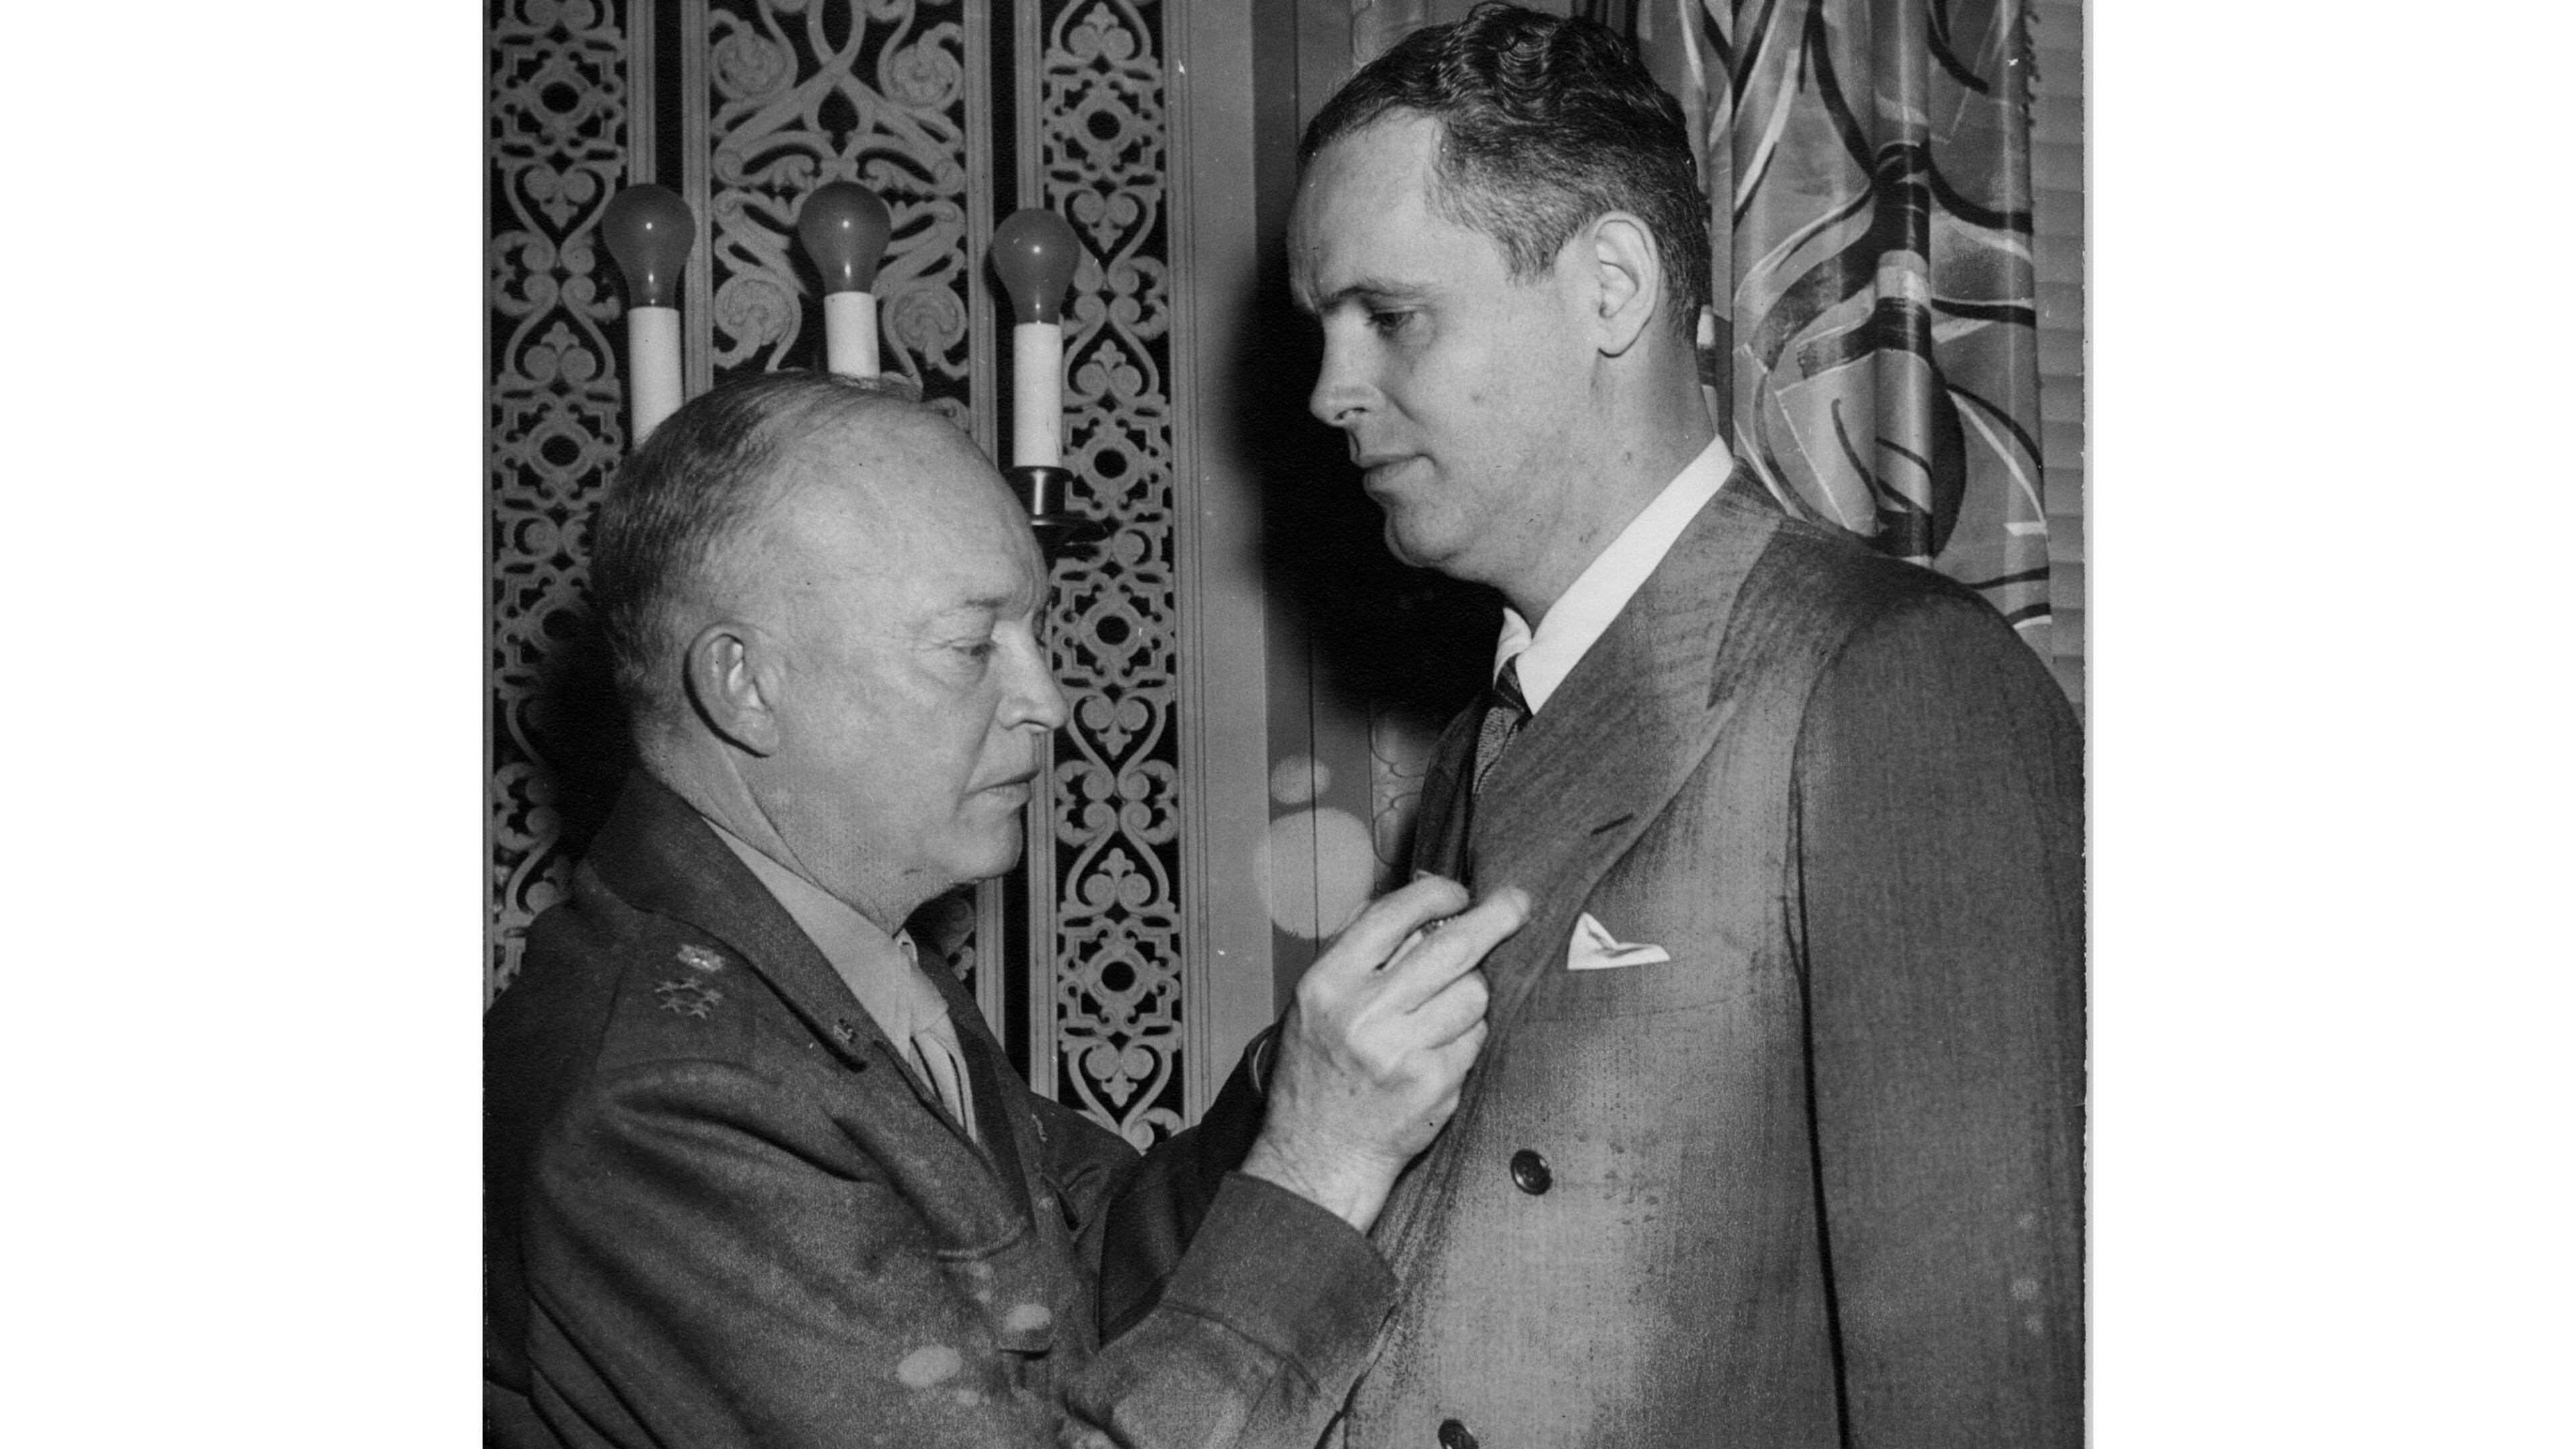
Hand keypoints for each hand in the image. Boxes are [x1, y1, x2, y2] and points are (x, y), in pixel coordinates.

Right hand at [1241, 876, 1529, 1231]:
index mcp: (1328, 983)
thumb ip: (1362, 952)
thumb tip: (1422, 904)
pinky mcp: (1435, 1085)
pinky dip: (1468, 1036)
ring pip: (1473, 994)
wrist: (1317, 1156)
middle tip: (1519, 902)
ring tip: (1446, 1009)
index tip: (1460, 891)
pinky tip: (1441, 1049)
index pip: (1392, 916)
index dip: (1436, 894)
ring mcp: (1402, 1052)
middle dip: (1495, 918)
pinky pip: (1476, 1038)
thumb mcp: (1317, 1003)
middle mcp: (1363, 1014)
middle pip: (1450, 948)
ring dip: (1473, 992)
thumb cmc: (1319, 1072)